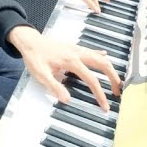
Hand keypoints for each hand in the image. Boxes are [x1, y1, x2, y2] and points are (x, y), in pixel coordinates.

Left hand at [7, 24, 123, 108]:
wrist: (29, 40)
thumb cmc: (34, 57)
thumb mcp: (40, 74)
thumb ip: (54, 86)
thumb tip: (67, 99)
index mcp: (72, 62)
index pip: (92, 80)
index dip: (100, 94)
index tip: (105, 106)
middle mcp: (78, 54)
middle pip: (103, 65)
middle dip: (113, 78)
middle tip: (118, 92)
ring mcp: (77, 49)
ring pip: (100, 57)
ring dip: (110, 68)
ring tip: (115, 80)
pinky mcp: (74, 47)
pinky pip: (91, 51)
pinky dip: (100, 55)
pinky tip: (105, 56)